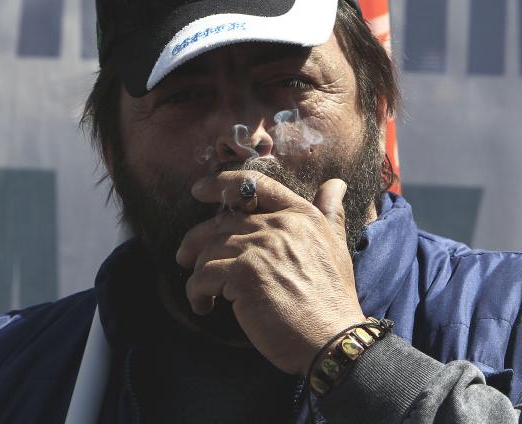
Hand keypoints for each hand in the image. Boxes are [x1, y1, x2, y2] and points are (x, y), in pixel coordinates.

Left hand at [175, 171, 366, 375]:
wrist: (332, 338)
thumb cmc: (332, 299)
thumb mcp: (337, 246)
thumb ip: (331, 212)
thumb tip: (335, 183)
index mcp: (301, 215)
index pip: (256, 185)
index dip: (222, 183)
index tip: (199, 190)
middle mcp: (280, 225)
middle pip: (223, 222)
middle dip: (198, 239)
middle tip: (185, 256)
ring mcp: (260, 248)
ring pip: (210, 250)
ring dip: (198, 271)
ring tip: (201, 291)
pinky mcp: (244, 275)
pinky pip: (203, 276)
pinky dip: (196, 292)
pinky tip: (204, 306)